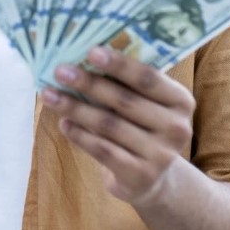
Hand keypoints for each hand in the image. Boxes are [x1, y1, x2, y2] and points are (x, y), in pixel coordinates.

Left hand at [40, 46, 194, 206]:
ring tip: (49, 95)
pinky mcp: (140, 175)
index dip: (119, 64)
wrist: (152, 178)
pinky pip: (103, 150)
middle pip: (124, 101)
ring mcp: (161, 154)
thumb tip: (80, 58)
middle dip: (88, 84)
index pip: (148, 78)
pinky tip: (63, 123)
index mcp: (180, 100)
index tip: (90, 51)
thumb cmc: (140, 127)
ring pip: (109, 125)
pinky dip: (79, 135)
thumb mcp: (144, 104)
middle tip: (59, 71)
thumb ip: (123, 84)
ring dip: (75, 108)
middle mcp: (176, 127)